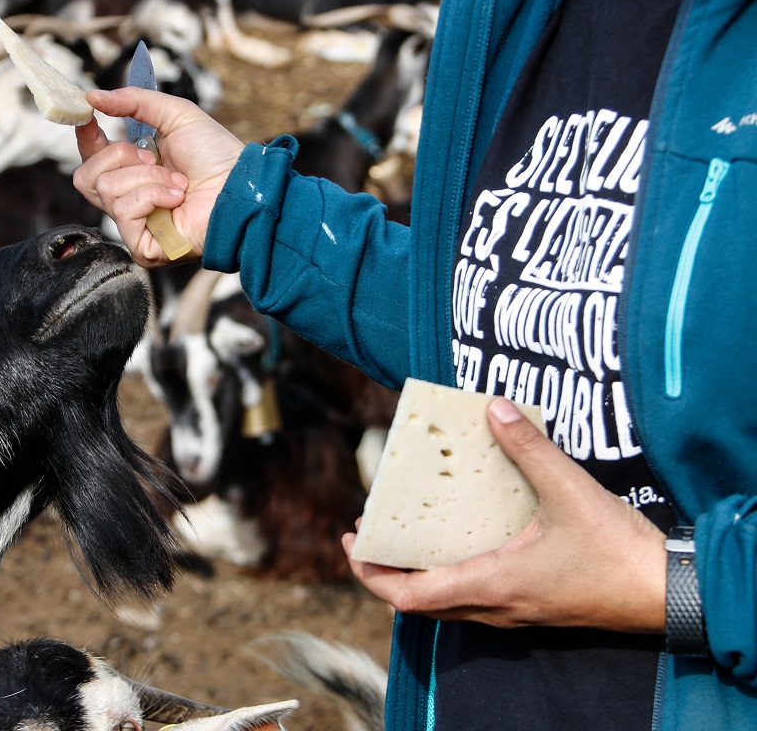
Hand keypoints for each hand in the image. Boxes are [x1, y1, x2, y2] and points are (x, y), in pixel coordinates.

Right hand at [74, 87, 244, 266]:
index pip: (91, 159)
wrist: (240, 186)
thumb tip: (92, 97)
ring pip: (106, 190)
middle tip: (152, 157)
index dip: (86, 138)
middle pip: (86, 177)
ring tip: (178, 183)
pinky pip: (124, 212)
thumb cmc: (216, 156)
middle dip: (119, 156)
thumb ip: (134, 101)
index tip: (89, 117)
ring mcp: (134, 226)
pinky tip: (176, 198)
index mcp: (132, 171)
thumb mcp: (176, 115)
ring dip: (148, 177)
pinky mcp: (142, 247)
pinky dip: (152, 197)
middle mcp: (128, 199)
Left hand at [343, 398, 667, 633]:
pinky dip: (449, 575)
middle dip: (386, 571)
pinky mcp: (531, 607)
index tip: (352, 542)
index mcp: (492, 584)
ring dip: (416, 574)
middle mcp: (496, 606)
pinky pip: (473, 599)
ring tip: (405, 534)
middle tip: (370, 532)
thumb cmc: (618, 551)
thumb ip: (529, 448)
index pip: (410, 598)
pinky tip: (458, 541)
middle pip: (419, 604)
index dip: (371, 574)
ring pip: (447, 604)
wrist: (668, 593)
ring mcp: (514, 611)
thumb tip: (493, 408)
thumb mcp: (570, 489)